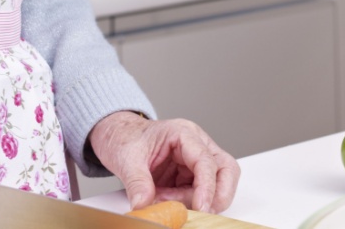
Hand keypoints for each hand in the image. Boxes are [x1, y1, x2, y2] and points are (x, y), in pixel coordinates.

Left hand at [87, 111, 239, 212]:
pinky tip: (168, 202)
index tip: (200, 207)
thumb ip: (137, 182)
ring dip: (200, 200)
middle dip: (218, 194)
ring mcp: (194, 161)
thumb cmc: (126, 138)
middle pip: (225, 169)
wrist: (118, 137)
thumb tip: (143, 205)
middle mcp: (196, 145)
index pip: (206, 160)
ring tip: (171, 204)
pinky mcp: (189, 176)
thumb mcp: (127, 158)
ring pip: (218, 183)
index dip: (207, 186)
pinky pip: (199, 193)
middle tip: (200, 211)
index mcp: (183, 133)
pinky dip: (188, 203)